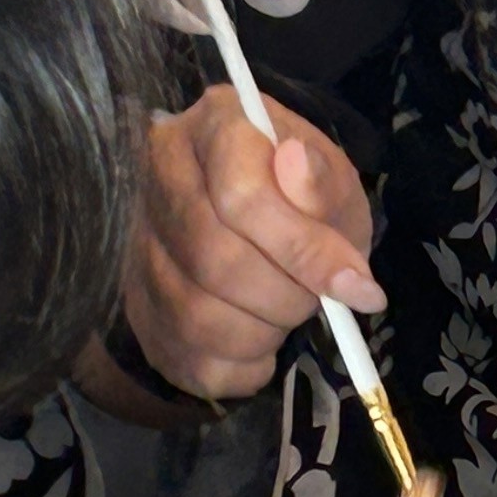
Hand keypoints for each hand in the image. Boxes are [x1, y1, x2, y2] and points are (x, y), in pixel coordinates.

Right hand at [117, 84, 379, 404]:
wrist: (267, 231)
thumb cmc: (308, 202)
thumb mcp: (335, 185)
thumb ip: (323, 184)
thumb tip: (296, 164)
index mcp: (213, 128)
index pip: (240, 196)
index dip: (303, 250)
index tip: (358, 286)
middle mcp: (159, 177)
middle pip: (214, 260)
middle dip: (286, 296)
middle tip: (316, 300)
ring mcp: (139, 244)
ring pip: (196, 316)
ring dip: (264, 333)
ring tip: (287, 315)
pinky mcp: (139, 306)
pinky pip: (188, 359)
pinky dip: (241, 368)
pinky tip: (260, 343)